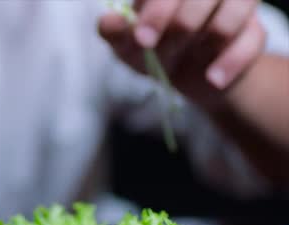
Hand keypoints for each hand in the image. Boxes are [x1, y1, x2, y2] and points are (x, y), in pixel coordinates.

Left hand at [99, 0, 265, 95]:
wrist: (188, 78)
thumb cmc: (154, 50)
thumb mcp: (128, 46)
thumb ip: (116, 33)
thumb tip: (107, 22)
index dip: (158, 9)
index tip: (142, 37)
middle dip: (178, 24)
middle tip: (152, 47)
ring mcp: (235, 5)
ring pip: (236, 7)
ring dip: (207, 40)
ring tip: (180, 65)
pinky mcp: (254, 33)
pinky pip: (251, 40)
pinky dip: (231, 62)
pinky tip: (212, 79)